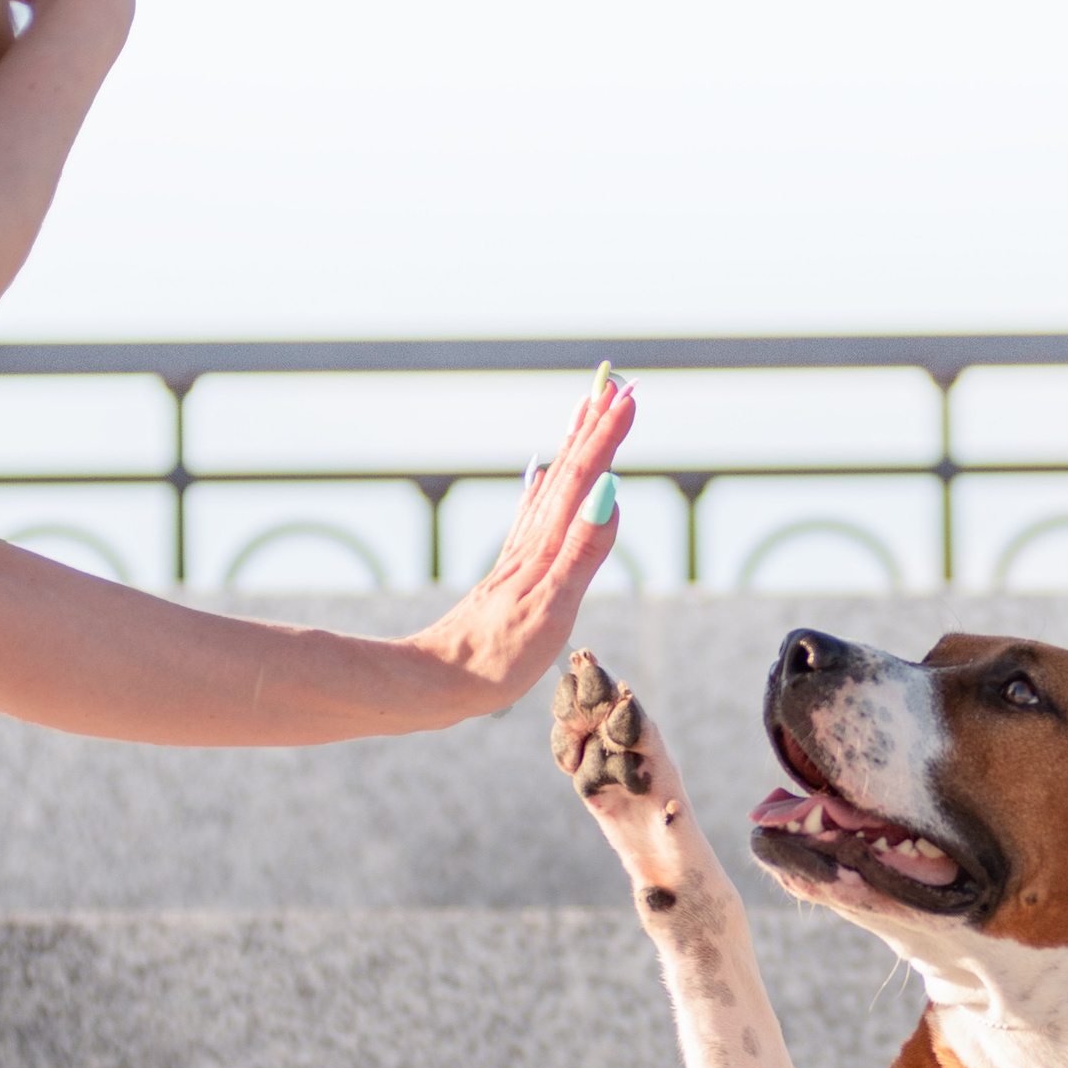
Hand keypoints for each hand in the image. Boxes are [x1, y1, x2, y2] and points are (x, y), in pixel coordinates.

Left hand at [406, 377, 637, 711]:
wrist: (437, 683)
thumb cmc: (497, 658)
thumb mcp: (552, 609)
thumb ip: (582, 550)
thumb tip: (610, 493)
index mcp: (546, 547)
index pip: (585, 478)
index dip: (608, 436)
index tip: (630, 395)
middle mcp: (532, 542)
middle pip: (567, 471)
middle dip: (592, 427)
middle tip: (614, 384)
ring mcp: (519, 556)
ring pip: (553, 487)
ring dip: (573, 448)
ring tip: (586, 413)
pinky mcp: (510, 573)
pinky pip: (535, 513)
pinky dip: (548, 486)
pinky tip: (545, 478)